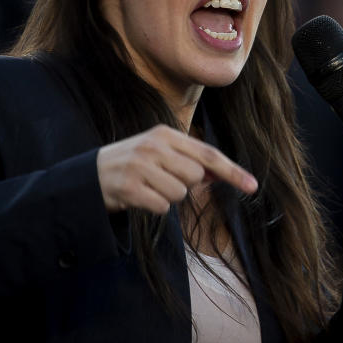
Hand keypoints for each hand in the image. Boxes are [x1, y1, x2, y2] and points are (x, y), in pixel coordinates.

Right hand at [96, 124, 257, 213]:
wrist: (90, 175)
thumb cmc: (134, 164)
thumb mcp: (160, 153)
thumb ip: (189, 160)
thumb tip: (219, 174)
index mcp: (165, 135)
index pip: (208, 155)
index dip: (232, 171)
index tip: (253, 186)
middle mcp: (154, 147)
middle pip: (196, 177)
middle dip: (185, 185)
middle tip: (162, 179)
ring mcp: (140, 167)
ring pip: (180, 194)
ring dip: (168, 197)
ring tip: (148, 187)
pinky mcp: (129, 188)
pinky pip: (161, 207)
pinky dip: (154, 207)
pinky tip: (140, 197)